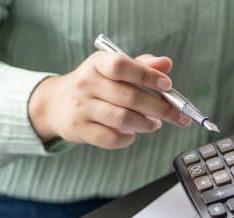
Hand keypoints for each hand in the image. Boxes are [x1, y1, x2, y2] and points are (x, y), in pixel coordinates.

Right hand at [28, 52, 190, 149]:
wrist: (56, 104)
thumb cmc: (95, 85)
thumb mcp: (113, 70)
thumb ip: (141, 66)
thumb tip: (166, 63)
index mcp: (97, 64)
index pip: (121, 65)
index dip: (147, 75)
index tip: (168, 86)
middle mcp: (86, 83)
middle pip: (129, 97)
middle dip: (160, 108)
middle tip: (177, 115)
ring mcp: (81, 108)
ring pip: (122, 118)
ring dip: (146, 124)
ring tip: (154, 124)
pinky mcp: (80, 130)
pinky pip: (111, 138)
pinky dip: (128, 138)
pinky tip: (132, 134)